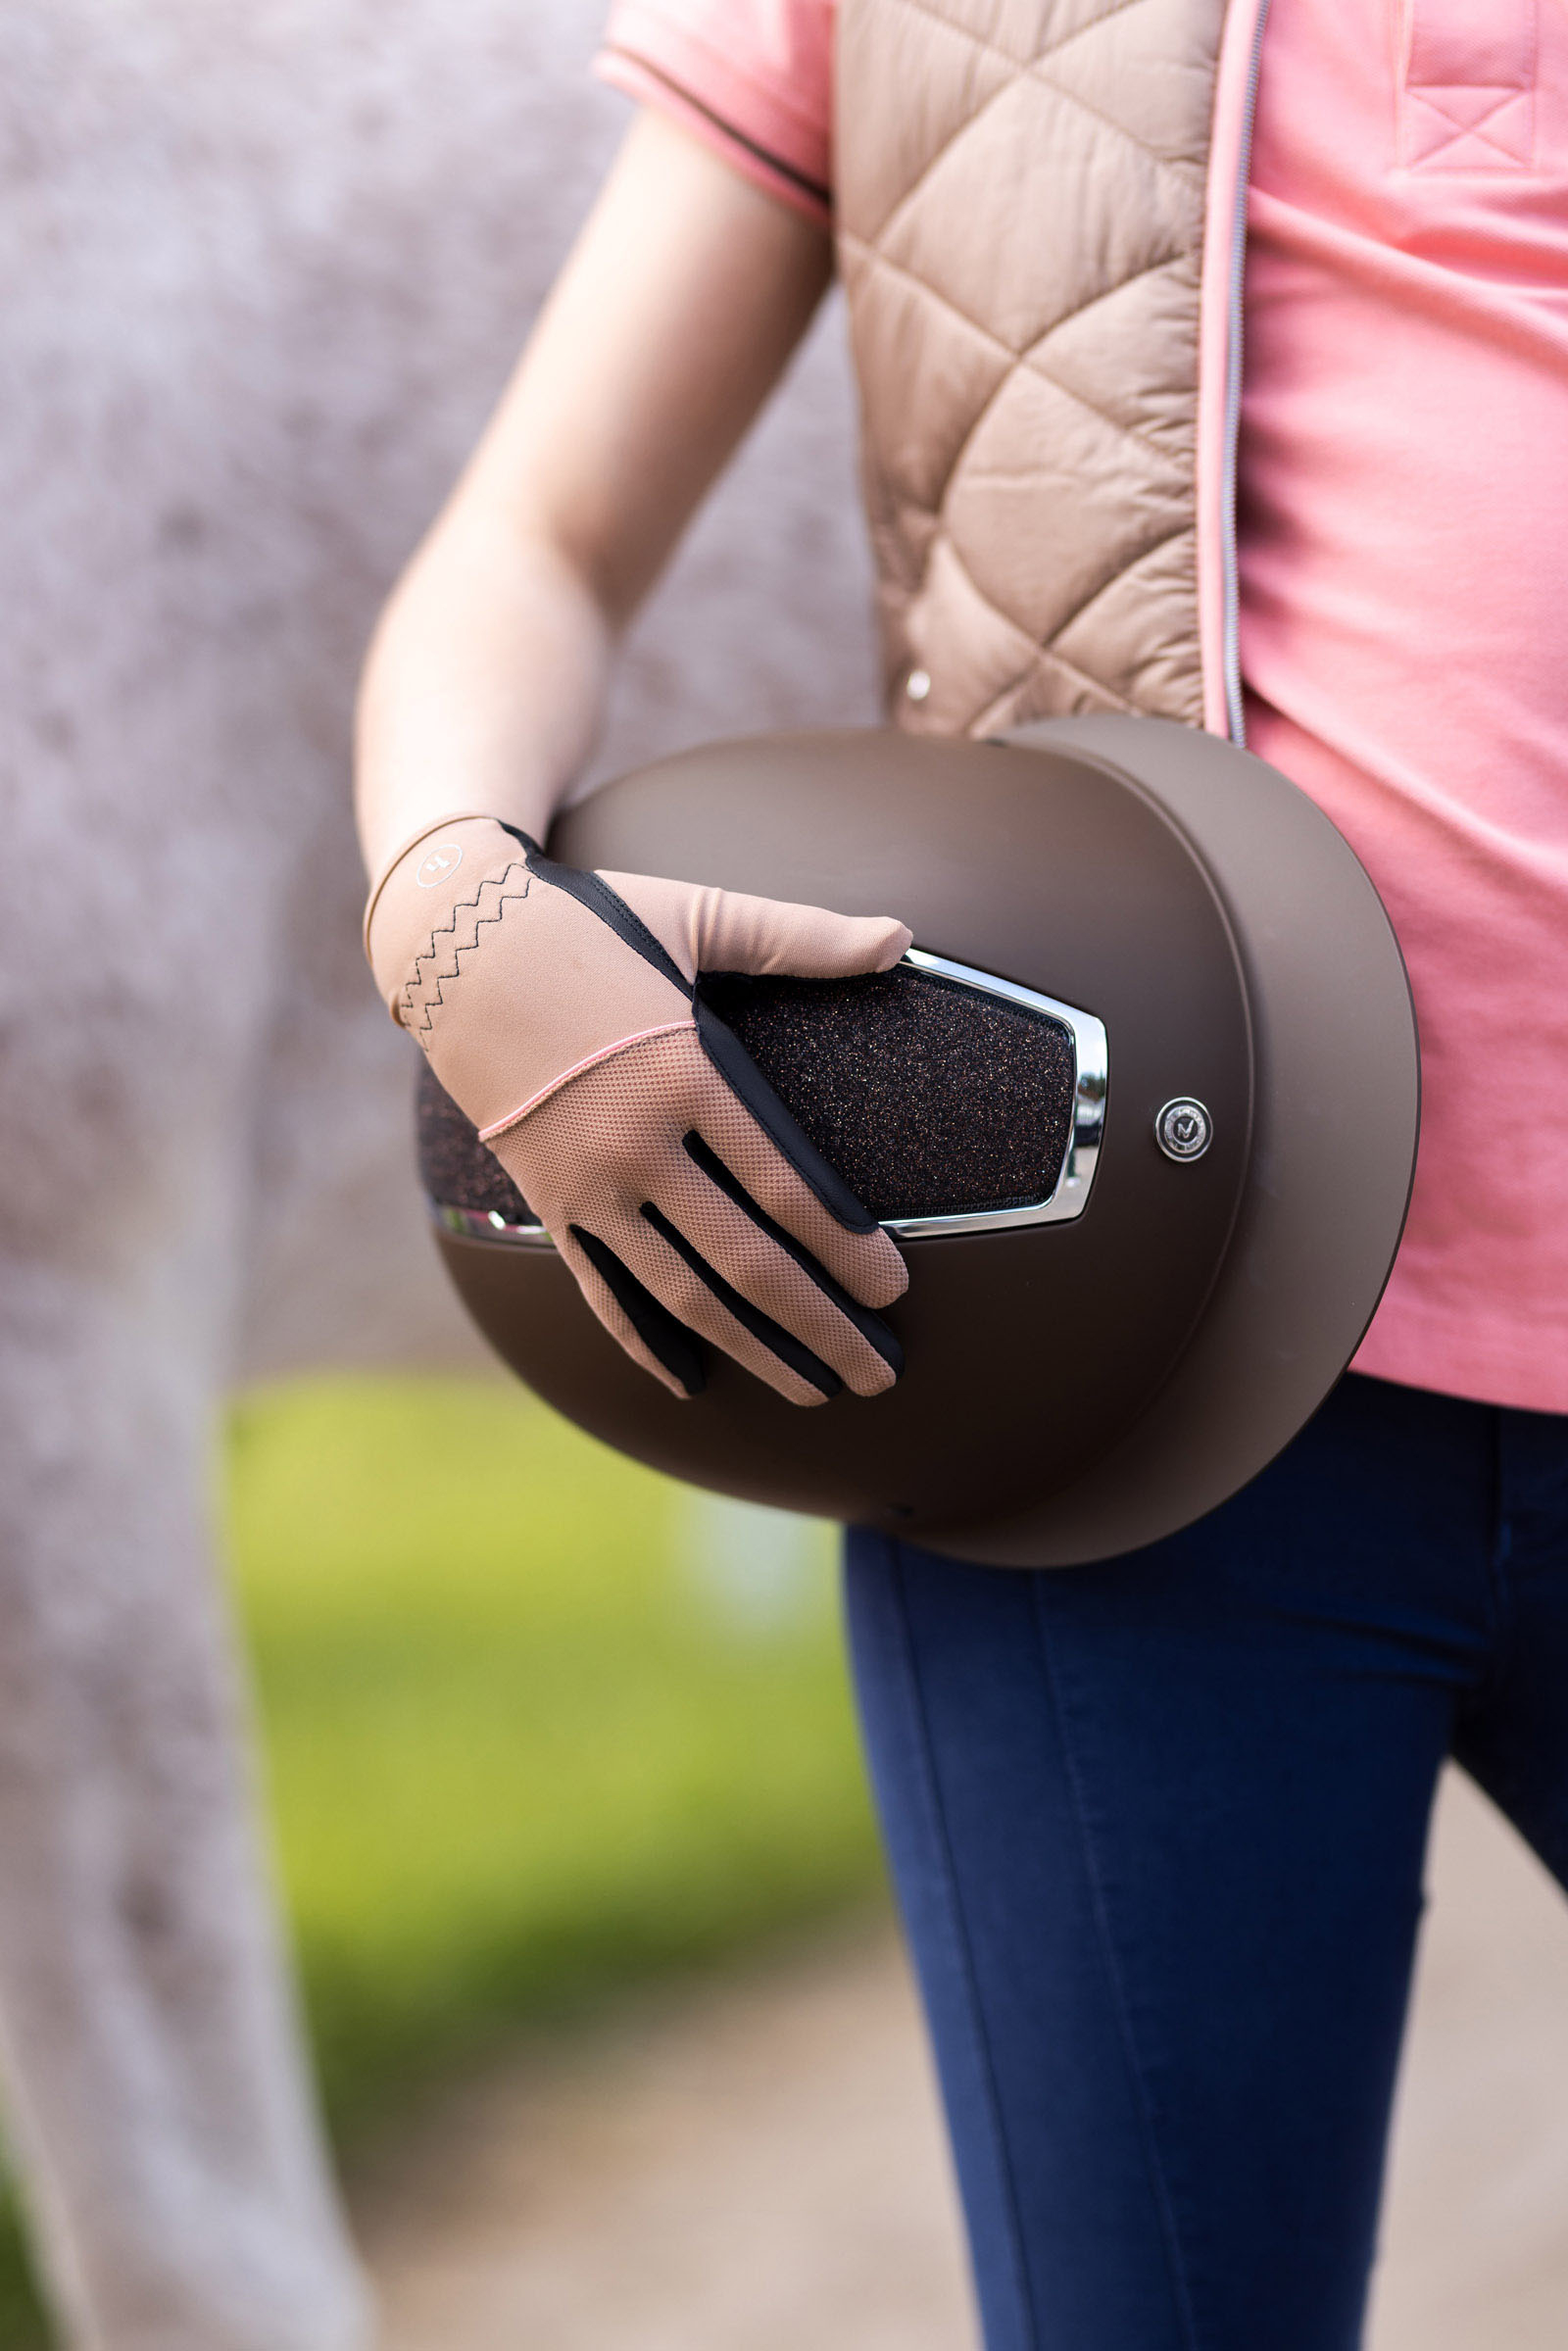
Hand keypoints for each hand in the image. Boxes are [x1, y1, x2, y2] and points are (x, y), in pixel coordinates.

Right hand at [367, 817, 910, 1402]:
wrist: (454, 946)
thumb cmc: (589, 924)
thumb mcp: (697, 917)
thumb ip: (801, 937)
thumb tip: (901, 935)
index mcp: (685, 1071)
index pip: (788, 1186)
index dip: (847, 1251)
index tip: (894, 1293)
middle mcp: (636, 1142)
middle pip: (747, 1261)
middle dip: (822, 1327)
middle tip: (880, 1375)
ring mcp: (586, 1184)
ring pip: (684, 1295)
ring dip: (755, 1350)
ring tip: (814, 1390)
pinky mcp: (549, 1205)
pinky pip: (608, 1293)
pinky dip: (650, 1344)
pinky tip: (696, 1383)